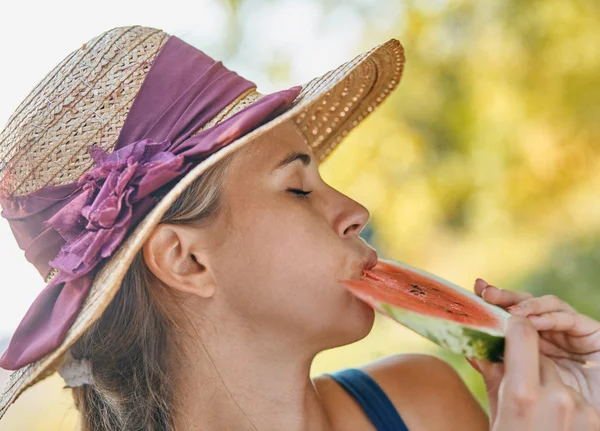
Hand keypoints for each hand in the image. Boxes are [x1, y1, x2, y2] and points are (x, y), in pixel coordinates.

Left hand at [472, 278, 599, 411]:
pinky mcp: (594, 335)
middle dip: (506, 297)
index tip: (477, 289)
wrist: (583, 425)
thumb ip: (498, 366)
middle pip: (527, 305)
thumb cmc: (551, 410)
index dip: (494, 301)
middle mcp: (551, 333)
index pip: (511, 313)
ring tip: (511, 312)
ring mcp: (571, 333)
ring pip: (548, 306)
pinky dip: (550, 318)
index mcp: (533, 341)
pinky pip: (570, 319)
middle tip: (487, 293)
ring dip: (527, 305)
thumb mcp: (519, 385)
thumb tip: (469, 349)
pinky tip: (533, 322)